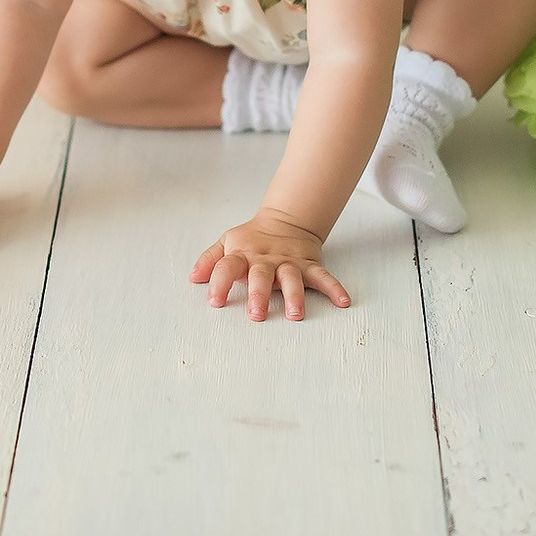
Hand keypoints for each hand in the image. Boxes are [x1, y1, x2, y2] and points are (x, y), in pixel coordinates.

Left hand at [189, 208, 352, 320]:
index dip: (218, 282)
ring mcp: (288, 262)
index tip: (214, 301)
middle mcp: (265, 259)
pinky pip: (323, 276)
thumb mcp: (227, 243)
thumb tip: (193, 278)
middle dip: (258, 294)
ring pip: (292, 278)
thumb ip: (210, 260)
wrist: (285, 221)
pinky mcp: (309, 265)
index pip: (227, 266)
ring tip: (295, 314)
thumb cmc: (251, 239)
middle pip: (260, 275)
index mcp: (242, 254)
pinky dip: (334, 288)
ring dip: (294, 295)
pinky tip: (343, 301)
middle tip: (256, 314)